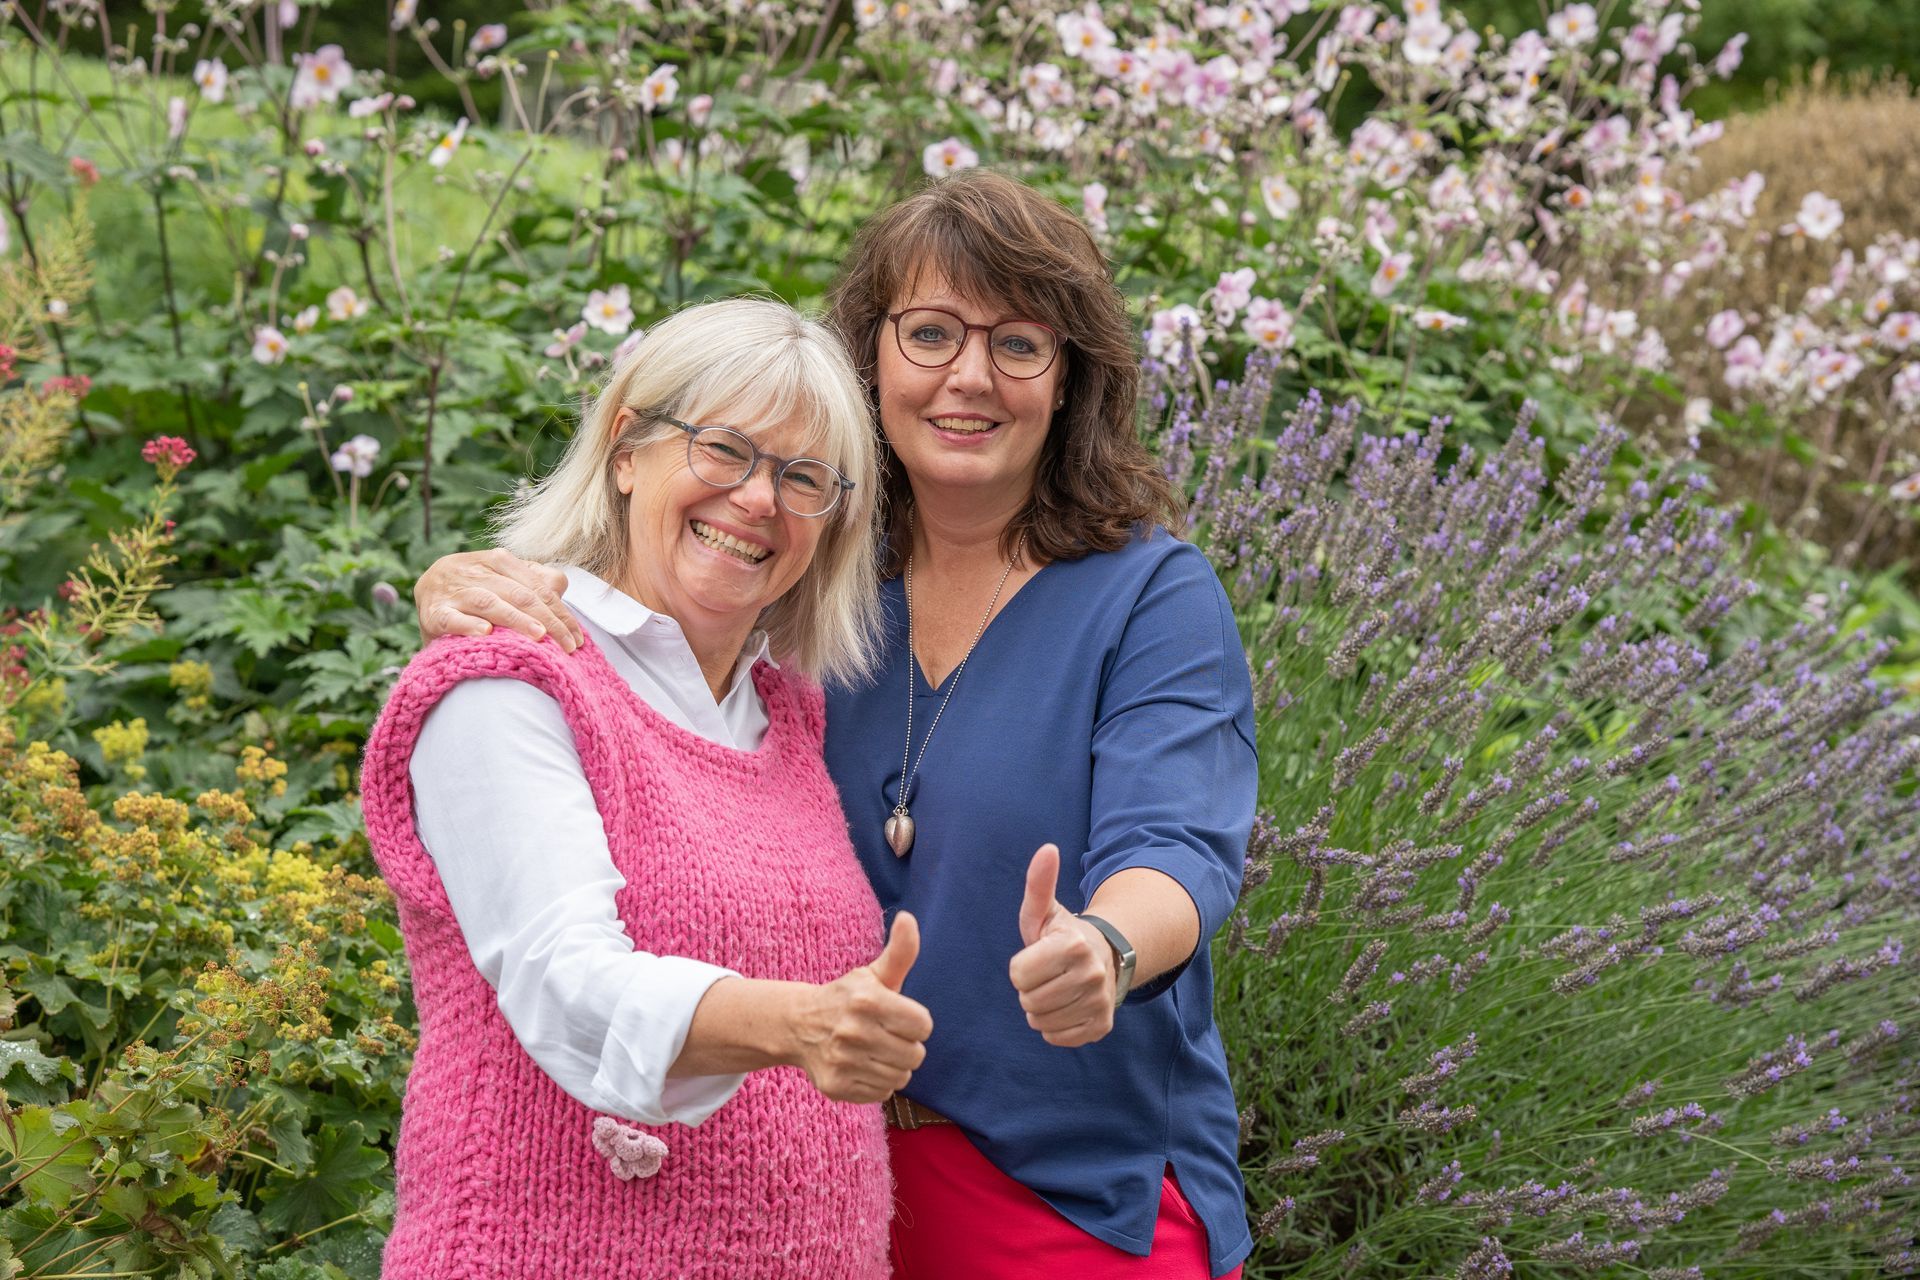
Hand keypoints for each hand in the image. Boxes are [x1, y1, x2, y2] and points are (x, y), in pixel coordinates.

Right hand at [414, 549, 584, 650]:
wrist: (426, 590)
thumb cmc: (476, 588)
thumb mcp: (505, 578)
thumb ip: (533, 579)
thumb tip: (560, 584)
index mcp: (498, 560)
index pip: (537, 586)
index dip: (560, 612)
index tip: (577, 638)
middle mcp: (475, 570)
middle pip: (518, 594)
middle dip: (548, 619)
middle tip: (567, 644)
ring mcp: (453, 591)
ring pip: (488, 602)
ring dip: (514, 618)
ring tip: (538, 635)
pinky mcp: (432, 612)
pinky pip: (451, 618)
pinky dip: (467, 625)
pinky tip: (485, 633)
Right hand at [791, 913, 933, 1102]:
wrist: (799, 1026)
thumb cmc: (848, 998)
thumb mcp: (874, 974)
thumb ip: (900, 951)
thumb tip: (908, 917)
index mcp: (868, 1000)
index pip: (923, 1025)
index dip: (915, 1022)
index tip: (897, 1017)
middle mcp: (853, 1031)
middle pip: (915, 1054)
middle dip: (906, 1045)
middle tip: (885, 1035)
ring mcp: (843, 1061)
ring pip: (900, 1076)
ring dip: (893, 1065)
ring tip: (873, 1051)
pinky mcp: (836, 1086)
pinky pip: (882, 1092)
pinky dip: (877, 1082)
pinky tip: (861, 1066)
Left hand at [1008, 844, 1117, 1047]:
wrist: (1104, 958)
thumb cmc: (1061, 934)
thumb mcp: (1045, 910)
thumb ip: (1039, 883)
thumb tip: (1047, 849)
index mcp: (1074, 944)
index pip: (1018, 974)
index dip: (1021, 966)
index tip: (1037, 956)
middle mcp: (1092, 975)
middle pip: (1028, 1000)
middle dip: (1029, 988)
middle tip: (1046, 975)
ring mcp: (1099, 1002)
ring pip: (1041, 1021)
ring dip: (1040, 1008)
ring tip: (1054, 989)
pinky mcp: (1101, 1026)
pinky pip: (1057, 1038)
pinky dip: (1054, 1026)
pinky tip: (1064, 1006)